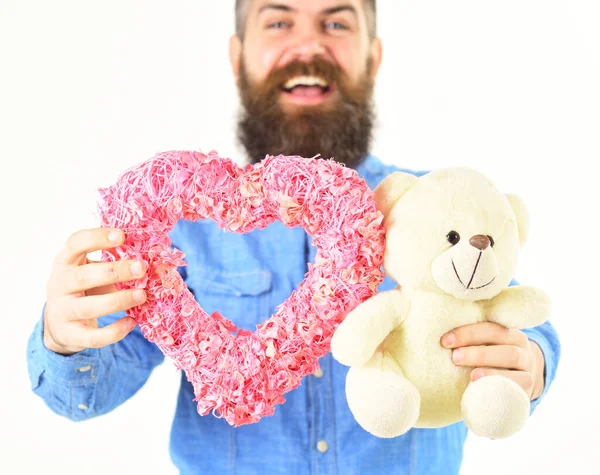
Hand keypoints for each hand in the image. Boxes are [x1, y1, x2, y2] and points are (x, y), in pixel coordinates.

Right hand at [43, 228, 146, 354]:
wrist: (59, 324)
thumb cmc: (85, 289)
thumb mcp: (94, 271)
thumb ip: (118, 265)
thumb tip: (158, 264)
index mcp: (65, 262)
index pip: (75, 243)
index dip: (97, 237)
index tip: (122, 235)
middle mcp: (59, 285)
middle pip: (83, 276)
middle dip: (115, 271)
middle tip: (141, 268)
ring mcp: (62, 311)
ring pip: (88, 306)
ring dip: (118, 300)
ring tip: (142, 295)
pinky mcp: (70, 335)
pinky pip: (92, 336)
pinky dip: (114, 331)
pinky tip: (132, 322)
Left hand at [441, 322, 544, 399]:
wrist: (518, 383)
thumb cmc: (489, 362)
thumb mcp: (482, 347)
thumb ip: (465, 341)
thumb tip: (430, 331)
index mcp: (505, 331)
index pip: (489, 326)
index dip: (467, 332)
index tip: (445, 341)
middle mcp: (520, 346)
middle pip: (503, 342)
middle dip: (477, 350)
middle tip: (455, 357)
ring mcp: (527, 367)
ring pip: (513, 359)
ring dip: (491, 368)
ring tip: (472, 376)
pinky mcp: (528, 388)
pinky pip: (520, 386)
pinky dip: (503, 387)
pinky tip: (485, 392)